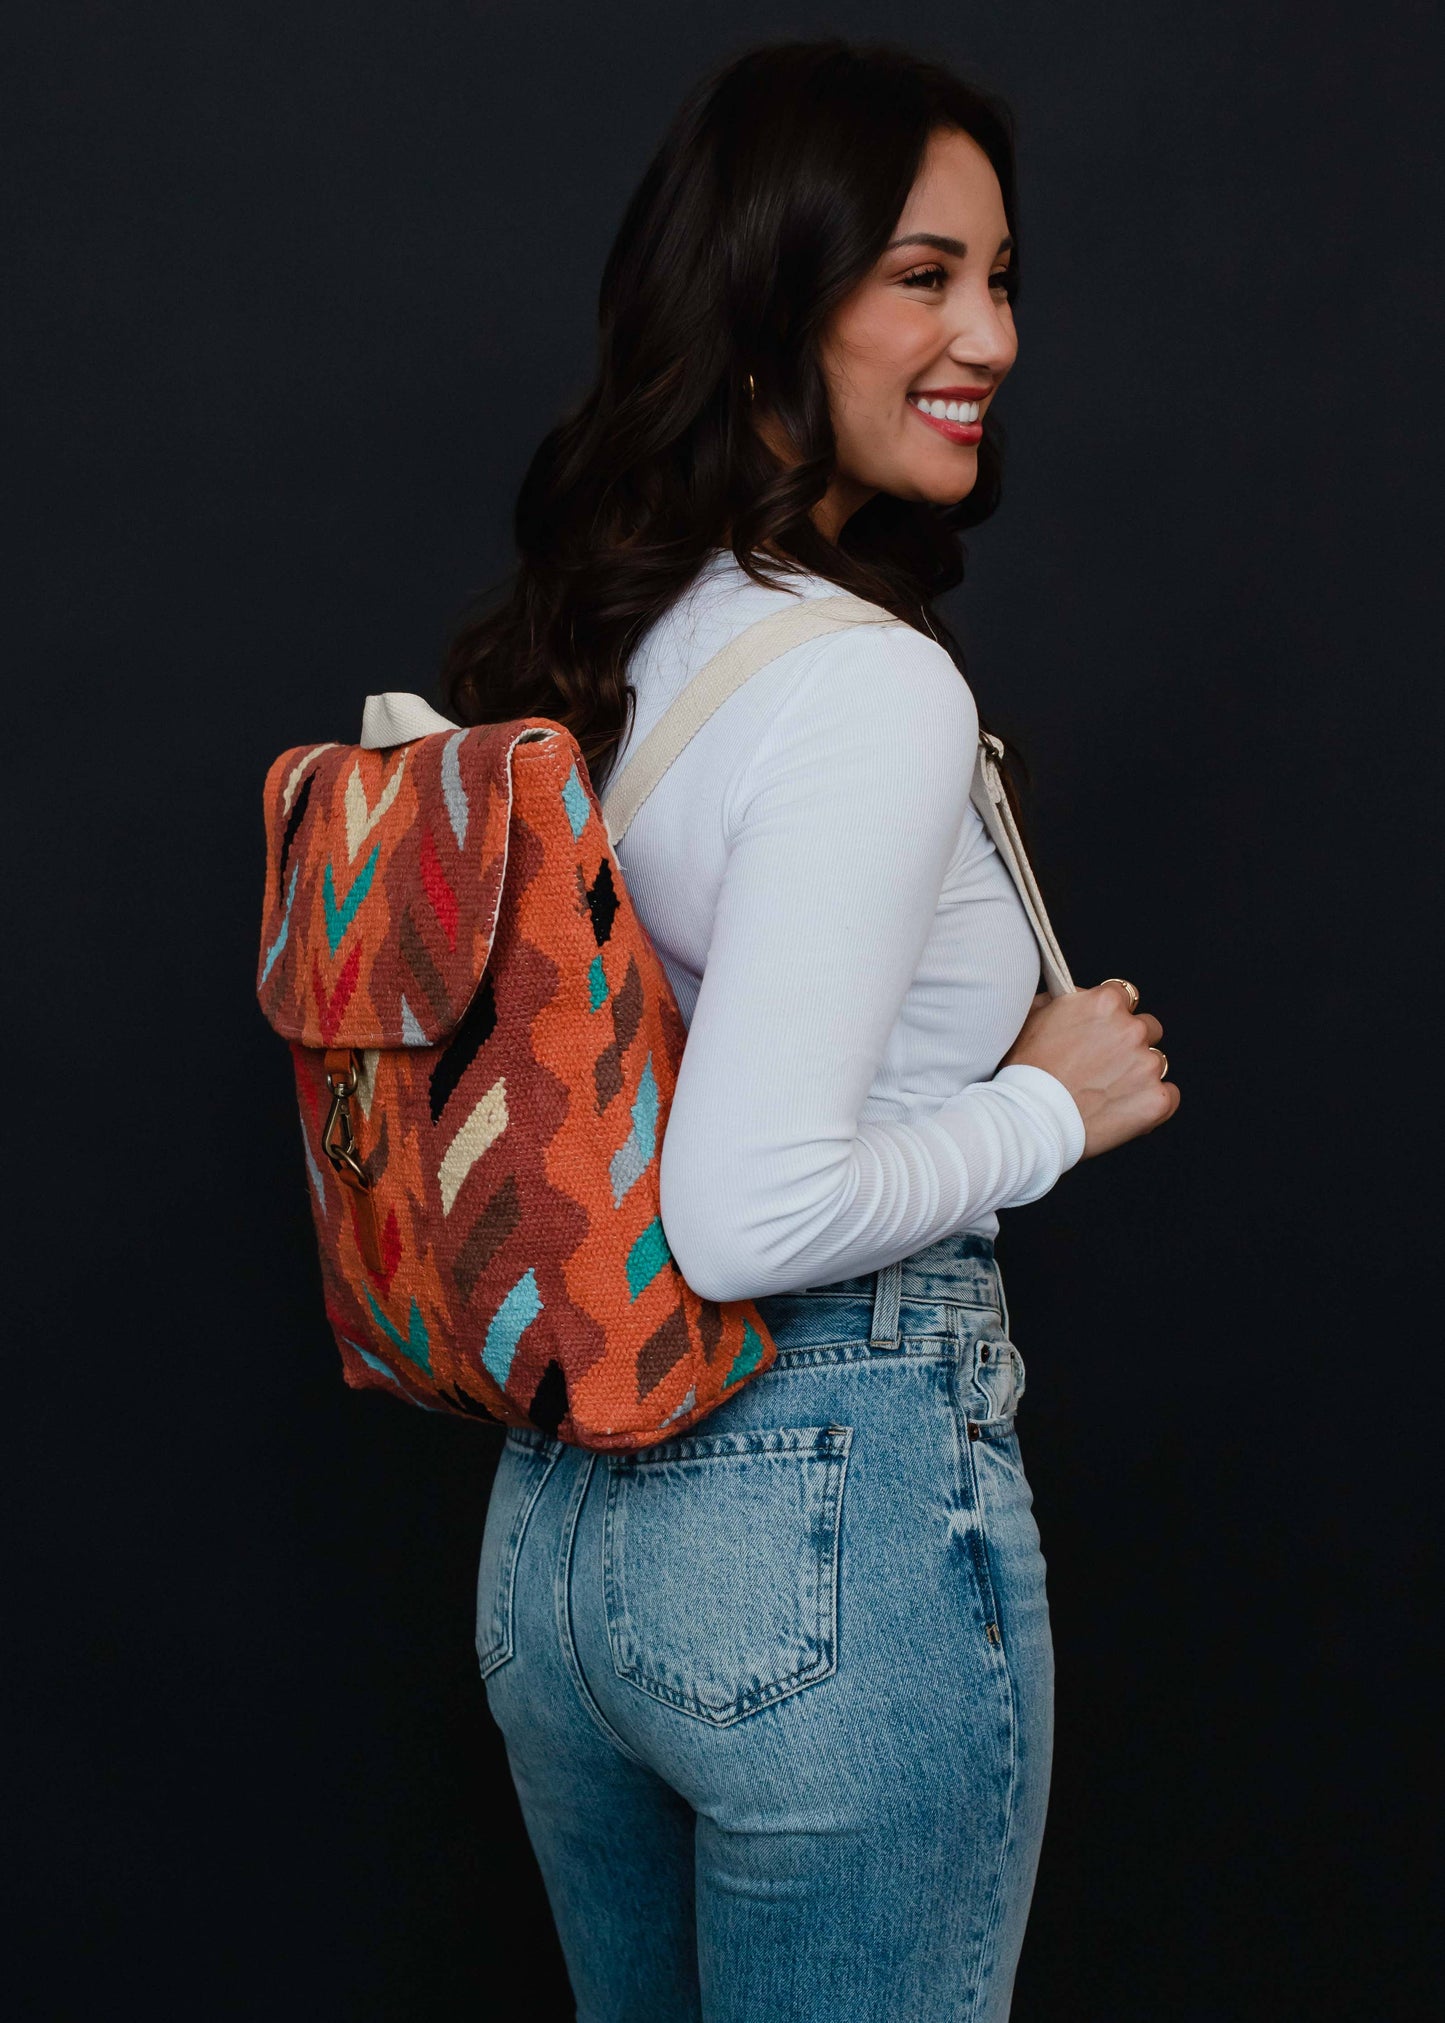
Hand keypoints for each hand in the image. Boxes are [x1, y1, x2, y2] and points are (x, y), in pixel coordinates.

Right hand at [1001, 980, 1179, 1158]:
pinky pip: (1169, 1095)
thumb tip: (1077, 995)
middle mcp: (1132, 1029)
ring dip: (1138, 1073)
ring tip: (1108, 1091)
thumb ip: (1064, 1000)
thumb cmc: (1024, 1070)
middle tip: (1103, 1065)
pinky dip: (1151, 1102)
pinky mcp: (1156, 1100)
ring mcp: (1147, 1065)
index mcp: (1105, 1003)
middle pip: (1147, 1028)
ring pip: (1156, 1062)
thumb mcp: (1033, 1016)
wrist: (1027, 1119)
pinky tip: (1126, 1108)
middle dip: (1129, 1044)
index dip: (1112, 1014)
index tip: (1102, 1029)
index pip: (1124, 995)